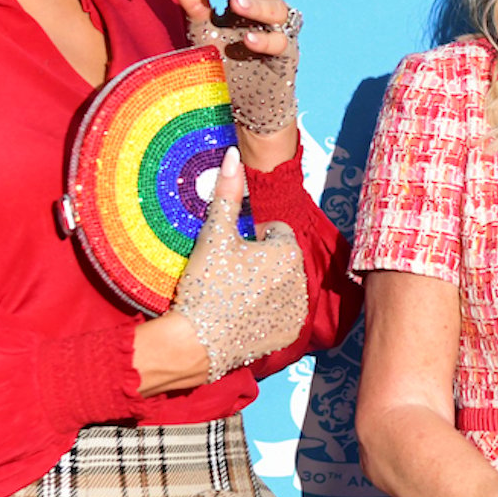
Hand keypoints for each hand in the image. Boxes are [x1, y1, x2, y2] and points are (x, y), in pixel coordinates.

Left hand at [164, 0, 299, 134]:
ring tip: (235, 5)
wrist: (236, 104)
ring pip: (278, 9)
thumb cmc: (221, 62)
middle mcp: (267, 12)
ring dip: (256, 5)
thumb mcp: (201, 30)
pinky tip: (247, 38)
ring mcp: (279, 33)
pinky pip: (281, 42)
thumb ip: (192, 0)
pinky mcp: (286, 58)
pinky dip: (265, 39)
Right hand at [168, 147, 308, 381]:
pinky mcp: (290, 334)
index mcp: (288, 251)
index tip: (231, 253)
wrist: (196, 342)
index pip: (274, 231)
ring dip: (265, 286)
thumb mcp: (215, 235)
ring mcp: (298, 309)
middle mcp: (302, 279)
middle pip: (279, 259)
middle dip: (260, 262)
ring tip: (234, 296)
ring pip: (282, 284)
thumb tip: (234, 154)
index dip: (250, 239)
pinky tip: (243, 316)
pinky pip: (282, 312)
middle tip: (229, 276)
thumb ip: (227, 193)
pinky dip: (267, 312)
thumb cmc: (206, 284)